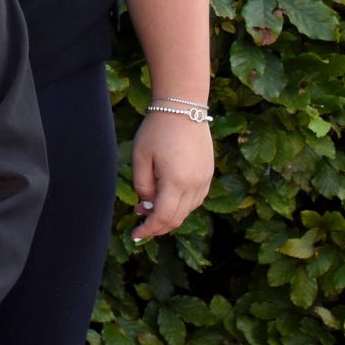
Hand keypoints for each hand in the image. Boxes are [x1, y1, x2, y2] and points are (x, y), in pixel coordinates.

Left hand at [130, 107, 213, 241]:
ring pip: (187, 210)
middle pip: (177, 218)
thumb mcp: (140, 158)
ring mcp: (205, 180)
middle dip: (157, 226)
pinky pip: (195, 199)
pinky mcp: (209, 174)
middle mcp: (195, 185)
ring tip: (147, 206)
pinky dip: (181, 205)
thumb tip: (147, 204)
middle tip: (139, 223)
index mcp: (177, 182)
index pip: (163, 217)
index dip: (149, 230)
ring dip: (169, 215)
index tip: (135, 235)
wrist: (183, 109)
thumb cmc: (157, 131)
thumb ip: (143, 185)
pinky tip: (166, 198)